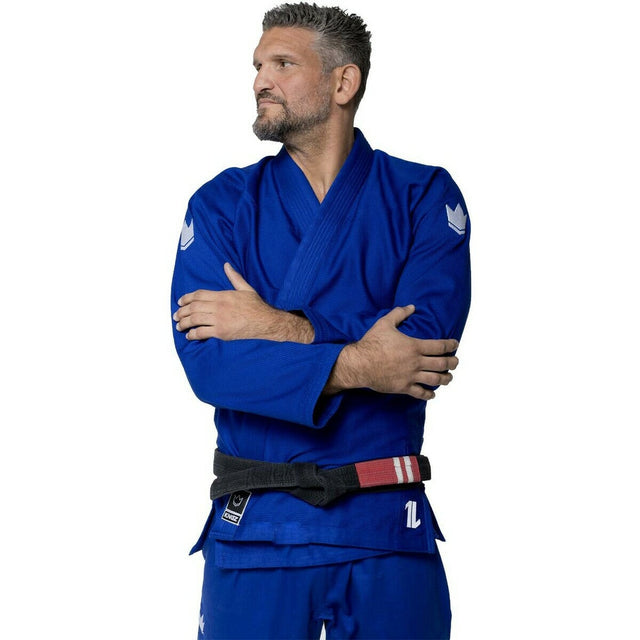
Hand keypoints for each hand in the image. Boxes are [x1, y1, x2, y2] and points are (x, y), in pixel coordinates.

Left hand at [174, 263, 313, 342]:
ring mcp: (219, 320)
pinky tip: (190, 335)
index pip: (198, 295)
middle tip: (176, 316)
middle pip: (194, 307)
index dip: (186, 298)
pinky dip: (193, 334)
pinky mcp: (222, 332)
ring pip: (195, 320)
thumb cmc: (257, 306)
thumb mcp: (245, 288)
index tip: (180, 302)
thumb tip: (226, 265)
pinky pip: (202, 332)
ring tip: (179, 326)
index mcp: (223, 295)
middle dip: (182, 312)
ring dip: (184, 323)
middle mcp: (219, 307)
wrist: (266, 322)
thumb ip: (234, 277)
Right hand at [325, 305, 458, 399]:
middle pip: (442, 364)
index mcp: (414, 346)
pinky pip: (420, 393)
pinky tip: (432, 394)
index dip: (451, 345)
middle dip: (452, 363)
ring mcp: (411, 376)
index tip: (455, 344)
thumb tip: (411, 307)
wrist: (360, 364)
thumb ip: (399, 314)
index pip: (440, 346)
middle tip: (455, 362)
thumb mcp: (384, 323)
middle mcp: (416, 362)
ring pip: (435, 380)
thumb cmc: (371, 343)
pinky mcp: (403, 387)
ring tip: (449, 378)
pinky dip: (429, 394)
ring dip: (445, 379)